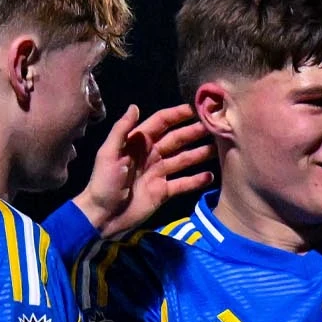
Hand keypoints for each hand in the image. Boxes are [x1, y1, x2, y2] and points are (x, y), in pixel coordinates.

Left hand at [70, 104, 211, 237]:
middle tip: (214, 128)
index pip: (161, 123)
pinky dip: (196, 180)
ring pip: (183, 160)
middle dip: (194, 132)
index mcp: (138, 143)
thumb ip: (121, 130)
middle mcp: (151, 155)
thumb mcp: (108, 153)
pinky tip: (210, 176)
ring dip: (199, 154)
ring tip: (218, 150)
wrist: (102, 215)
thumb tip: (135, 106)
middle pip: (177, 139)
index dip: (177, 115)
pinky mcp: (163, 192)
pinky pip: (183, 183)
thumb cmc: (104, 182)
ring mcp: (159, 173)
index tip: (195, 109)